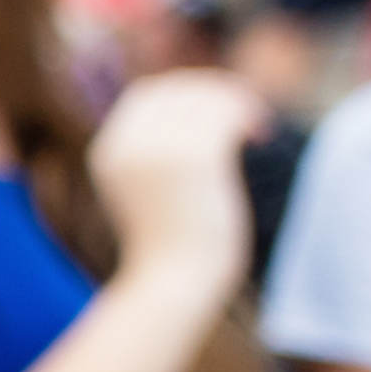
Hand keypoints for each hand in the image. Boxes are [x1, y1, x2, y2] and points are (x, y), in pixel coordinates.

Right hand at [89, 71, 261, 293]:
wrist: (172, 284)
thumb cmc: (171, 245)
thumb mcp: (152, 190)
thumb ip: (159, 152)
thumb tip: (202, 114)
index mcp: (109, 150)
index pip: (148, 93)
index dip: (187, 91)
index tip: (218, 108)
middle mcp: (128, 145)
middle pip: (178, 88)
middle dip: (215, 93)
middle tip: (247, 114)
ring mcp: (158, 150)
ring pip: (206, 98)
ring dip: (237, 103)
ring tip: (256, 127)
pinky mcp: (194, 159)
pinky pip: (226, 115)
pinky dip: (248, 115)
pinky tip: (261, 134)